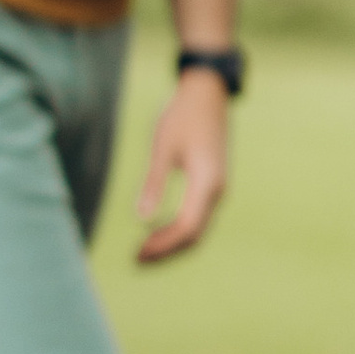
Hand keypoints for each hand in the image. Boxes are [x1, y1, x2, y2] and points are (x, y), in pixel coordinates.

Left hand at [134, 66, 231, 262]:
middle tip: (137, 260)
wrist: (207, 93)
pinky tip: (158, 231)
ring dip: (173, 243)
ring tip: (144, 250)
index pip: (187, 228)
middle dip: (166, 250)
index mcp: (207, 182)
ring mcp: (218, 188)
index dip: (163, 245)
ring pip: (198, 229)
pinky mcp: (213, 183)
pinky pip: (199, 216)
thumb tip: (141, 219)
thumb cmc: (182, 115)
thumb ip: (154, 183)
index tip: (138, 254)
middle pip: (194, 235)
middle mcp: (217, 190)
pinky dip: (179, 229)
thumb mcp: (163, 147)